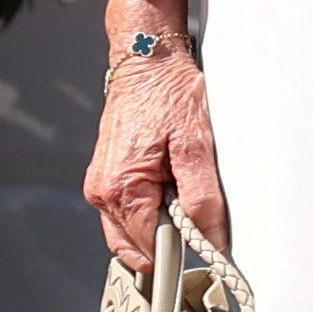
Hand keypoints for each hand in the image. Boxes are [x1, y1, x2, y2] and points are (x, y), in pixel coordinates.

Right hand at [86, 0, 228, 264]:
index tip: (204, 250)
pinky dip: (149, 211)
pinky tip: (169, 188)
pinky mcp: (106, 176)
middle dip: (168, 240)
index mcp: (121, 190)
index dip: (180, 252)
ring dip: (159, 226)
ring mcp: (101, 185)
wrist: (148, 59)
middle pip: (137, 246)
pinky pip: (127, 212)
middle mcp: (102, 193)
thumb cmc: (168, 93)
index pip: (151, 248)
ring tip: (181, 194)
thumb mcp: (196, 145)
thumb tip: (212, 238)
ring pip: (131, 232)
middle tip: (194, 214)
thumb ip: (202, 198)